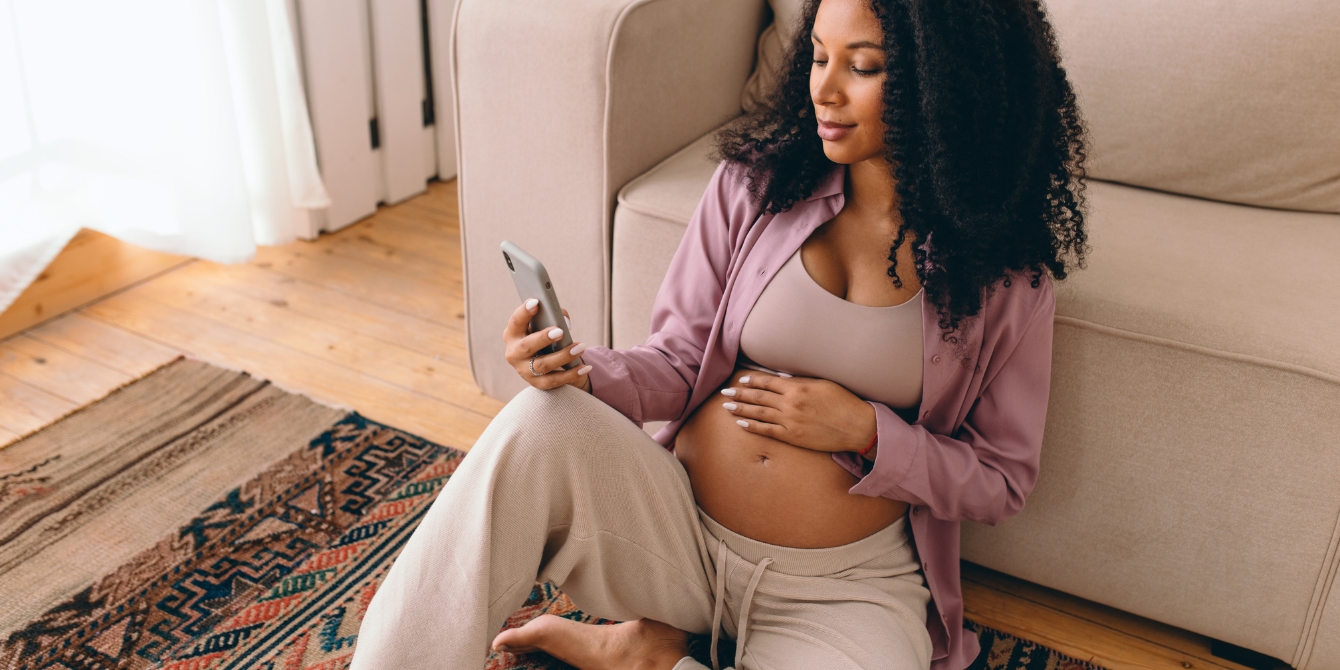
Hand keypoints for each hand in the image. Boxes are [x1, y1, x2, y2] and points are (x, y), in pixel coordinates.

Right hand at [503, 299, 591, 390]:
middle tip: (560, 331)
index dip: (524, 312)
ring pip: (543, 365)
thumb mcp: (543, 326)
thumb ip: (552, 317)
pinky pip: (555, 381)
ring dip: (563, 356)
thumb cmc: (543, 338)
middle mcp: (514, 354)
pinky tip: (585, 367)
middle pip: (526, 346)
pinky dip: (572, 374)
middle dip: (543, 338)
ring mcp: (524, 371)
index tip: (536, 302)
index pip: (516, 322)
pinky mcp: (537, 383)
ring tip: (580, 347)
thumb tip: (564, 320)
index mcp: (513, 335)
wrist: (543, 364)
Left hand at [720, 372, 875, 452]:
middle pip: (758, 398)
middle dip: (740, 394)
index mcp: (798, 388)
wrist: (857, 427)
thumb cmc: (844, 403)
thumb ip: (801, 382)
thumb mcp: (823, 384)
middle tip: (725, 392)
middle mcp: (790, 404)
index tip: (741, 380)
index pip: (768, 382)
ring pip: (759, 414)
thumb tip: (783, 380)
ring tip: (727, 407)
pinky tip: (741, 424)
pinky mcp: (793, 437)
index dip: (752, 381)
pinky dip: (753, 427)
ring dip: (741, 410)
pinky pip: (768, 431)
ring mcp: (790, 422)